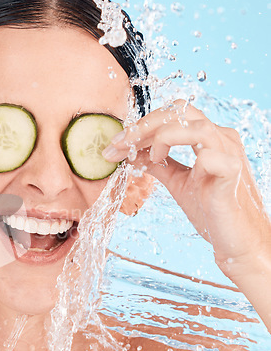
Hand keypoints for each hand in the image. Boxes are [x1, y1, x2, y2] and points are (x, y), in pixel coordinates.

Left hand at [103, 99, 270, 280]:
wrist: (236, 239)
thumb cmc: (210, 209)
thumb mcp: (177, 181)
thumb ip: (158, 164)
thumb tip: (131, 154)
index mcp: (208, 137)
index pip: (172, 114)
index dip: (141, 126)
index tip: (114, 144)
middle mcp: (221, 138)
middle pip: (180, 110)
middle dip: (142, 127)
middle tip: (118, 145)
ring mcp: (229, 153)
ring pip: (196, 126)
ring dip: (163, 137)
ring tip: (153, 159)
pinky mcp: (232, 174)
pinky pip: (212, 156)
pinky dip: (187, 159)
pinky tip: (176, 170)